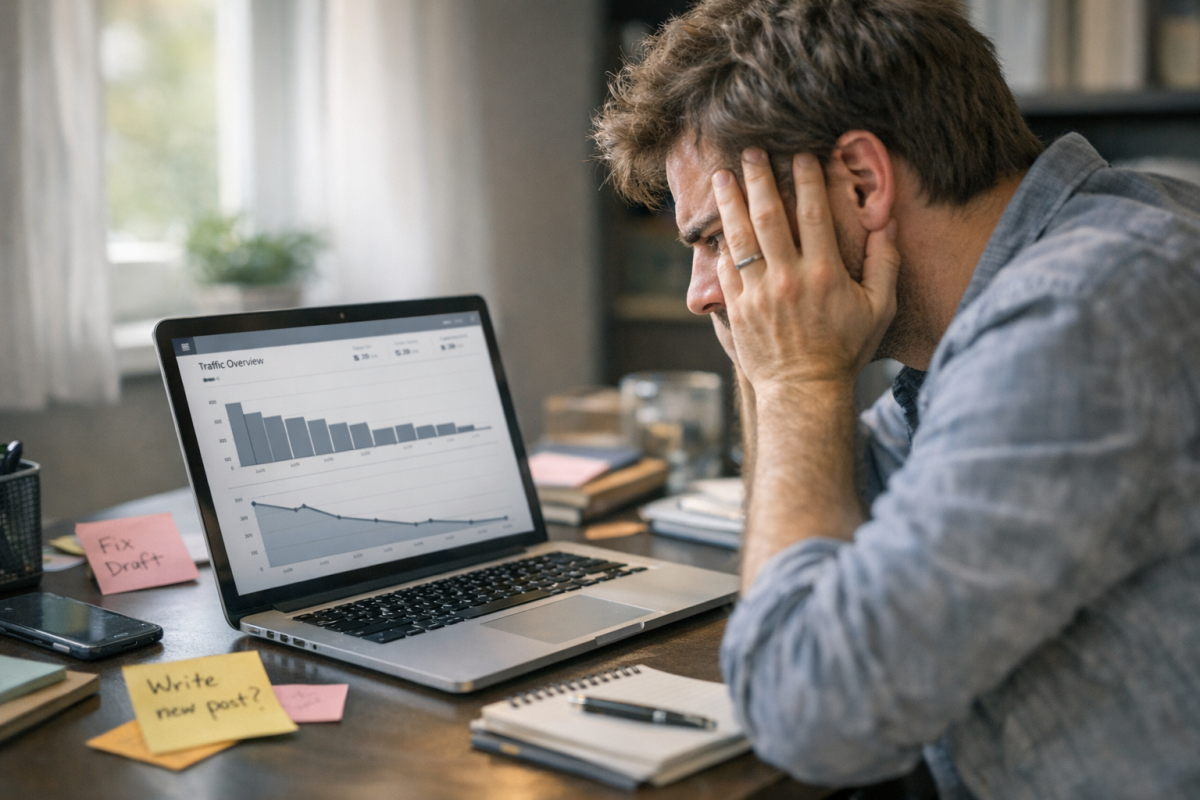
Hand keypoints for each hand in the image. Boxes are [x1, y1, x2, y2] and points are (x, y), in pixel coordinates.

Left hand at [712, 149, 898, 395]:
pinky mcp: (738, 308)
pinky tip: (717, 224)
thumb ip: (884, 264)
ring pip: (740, 237)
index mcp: (825, 273)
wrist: (804, 390)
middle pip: (770, 216)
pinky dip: (721, 244)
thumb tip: (888, 223)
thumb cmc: (844, 349)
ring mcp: (759, 293)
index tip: (801, 154)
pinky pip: (725, 268)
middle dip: (760, 179)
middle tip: (751, 151)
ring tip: (723, 175)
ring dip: (730, 202)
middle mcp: (788, 279)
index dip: (808, 179)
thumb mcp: (879, 309)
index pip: (815, 214)